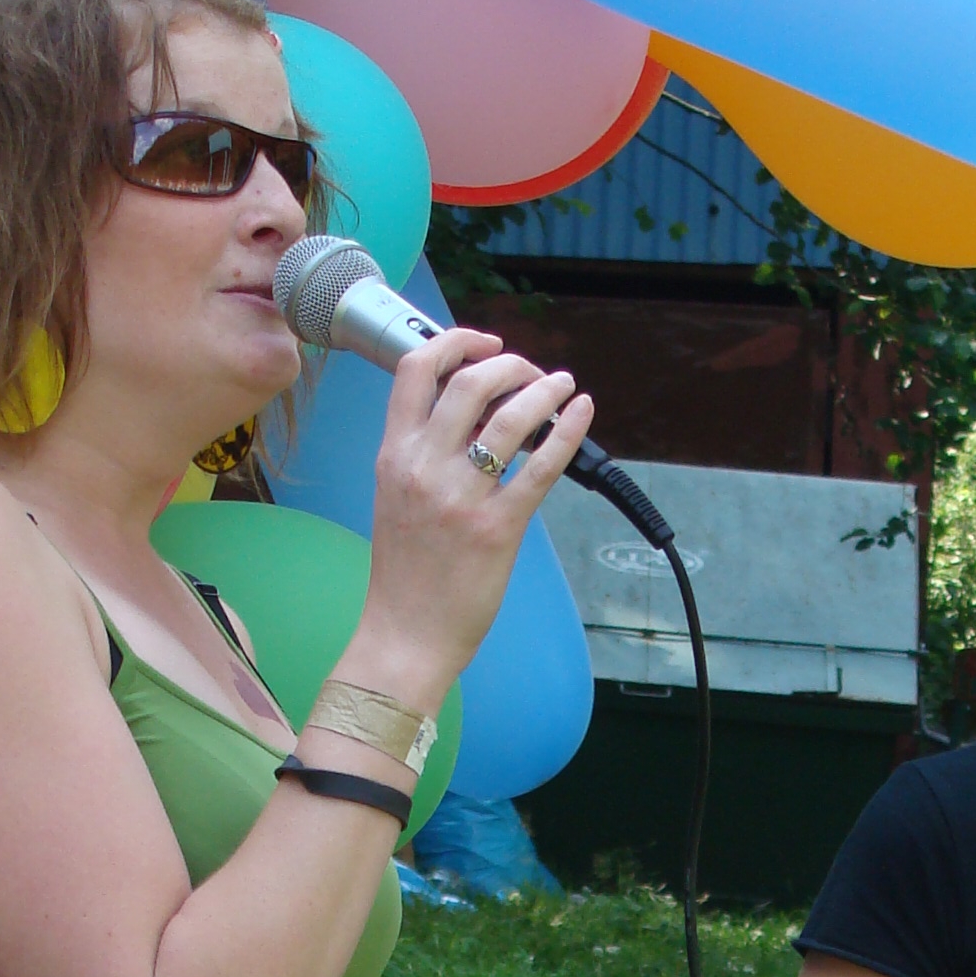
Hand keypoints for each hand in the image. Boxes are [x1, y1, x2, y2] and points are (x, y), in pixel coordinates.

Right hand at [351, 329, 594, 693]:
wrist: (404, 634)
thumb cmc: (404, 573)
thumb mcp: (396, 498)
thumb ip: (425, 454)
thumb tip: (475, 418)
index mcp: (394, 455)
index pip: (417, 370)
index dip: (457, 342)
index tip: (487, 344)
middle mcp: (423, 467)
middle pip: (471, 382)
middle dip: (511, 364)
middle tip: (532, 372)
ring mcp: (460, 497)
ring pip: (510, 418)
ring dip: (544, 390)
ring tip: (562, 386)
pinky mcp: (497, 528)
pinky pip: (539, 467)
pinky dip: (568, 432)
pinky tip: (581, 412)